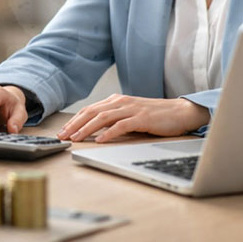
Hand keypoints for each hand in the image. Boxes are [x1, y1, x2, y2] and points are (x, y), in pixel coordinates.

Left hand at [56, 94, 209, 142]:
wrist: (180, 112)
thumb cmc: (155, 116)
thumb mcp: (130, 114)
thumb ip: (114, 119)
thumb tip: (94, 131)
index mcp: (116, 101)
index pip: (90, 110)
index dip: (74, 120)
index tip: (62, 131)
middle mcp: (121, 102)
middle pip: (92, 112)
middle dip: (75, 124)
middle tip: (62, 136)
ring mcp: (131, 109)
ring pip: (103, 118)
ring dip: (87, 129)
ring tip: (76, 138)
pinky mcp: (142, 118)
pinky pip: (122, 125)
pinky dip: (109, 133)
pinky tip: (100, 140)